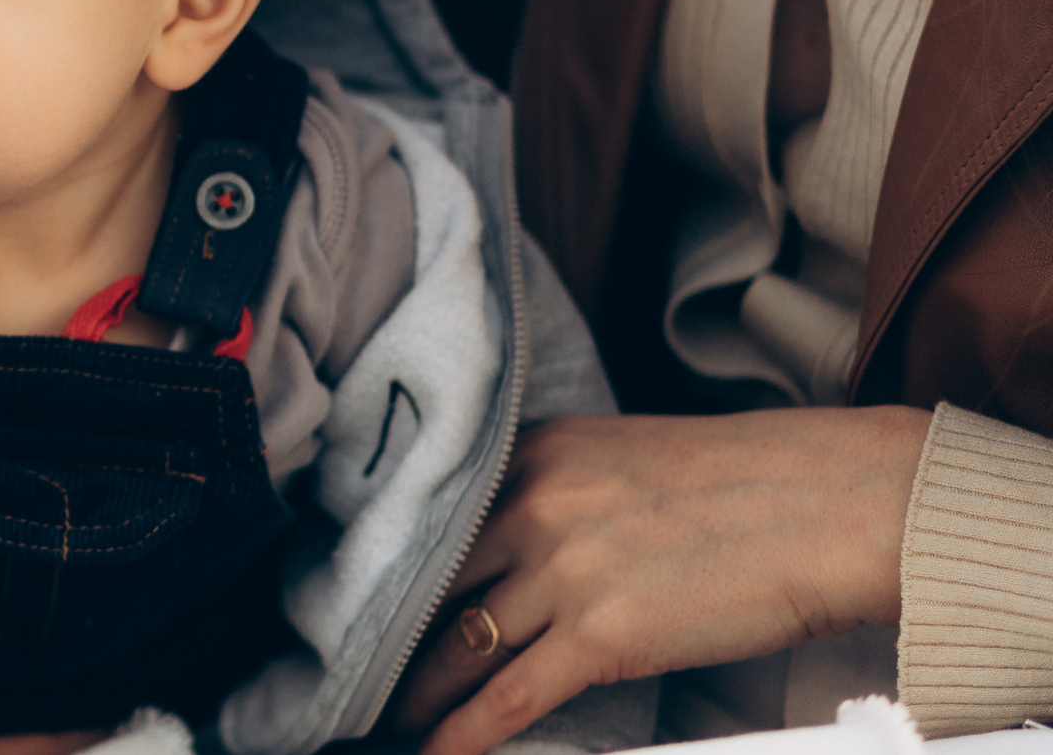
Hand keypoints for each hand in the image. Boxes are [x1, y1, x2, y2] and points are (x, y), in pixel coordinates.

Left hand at [387, 407, 928, 754]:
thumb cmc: (743, 482)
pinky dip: (461, 735)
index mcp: (530, 457)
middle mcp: (530, 507)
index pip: (432, 523)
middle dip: (388, 638)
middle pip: (432, 588)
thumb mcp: (619, 458)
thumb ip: (554, 490)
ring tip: (386, 720)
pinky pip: (508, 698)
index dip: (388, 573)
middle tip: (351, 672)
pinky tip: (432, 754)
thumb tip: (508, 542)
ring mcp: (562, 572)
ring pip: (459, 647)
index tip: (354, 603)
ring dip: (417, 694)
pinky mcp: (603, 636)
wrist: (830, 504)